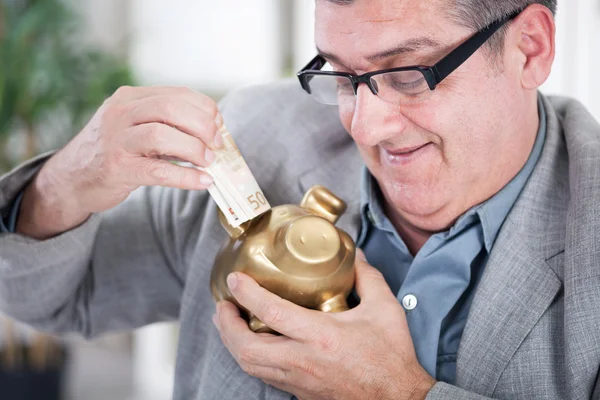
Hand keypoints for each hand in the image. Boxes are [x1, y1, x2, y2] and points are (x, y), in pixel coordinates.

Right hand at [17, 86, 220, 237]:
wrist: (72, 178)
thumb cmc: (115, 152)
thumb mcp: (136, 126)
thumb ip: (167, 123)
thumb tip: (214, 132)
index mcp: (130, 98)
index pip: (176, 93)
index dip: (204, 108)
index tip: (219, 125)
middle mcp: (120, 113)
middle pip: (170, 108)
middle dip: (202, 125)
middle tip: (217, 144)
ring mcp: (116, 140)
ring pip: (161, 135)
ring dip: (194, 149)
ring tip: (209, 162)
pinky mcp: (116, 168)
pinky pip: (157, 171)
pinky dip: (186, 177)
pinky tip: (203, 182)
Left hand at [213, 250, 436, 399]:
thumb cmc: (391, 357)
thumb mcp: (385, 309)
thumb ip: (367, 277)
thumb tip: (355, 254)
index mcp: (322, 336)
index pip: (272, 312)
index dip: (247, 294)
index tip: (235, 280)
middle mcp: (304, 360)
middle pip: (247, 348)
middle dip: (227, 325)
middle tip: (224, 305)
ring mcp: (299, 380)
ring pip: (251, 365)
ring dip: (233, 343)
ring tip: (230, 322)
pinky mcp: (301, 392)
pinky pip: (265, 375)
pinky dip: (251, 357)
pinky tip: (254, 343)